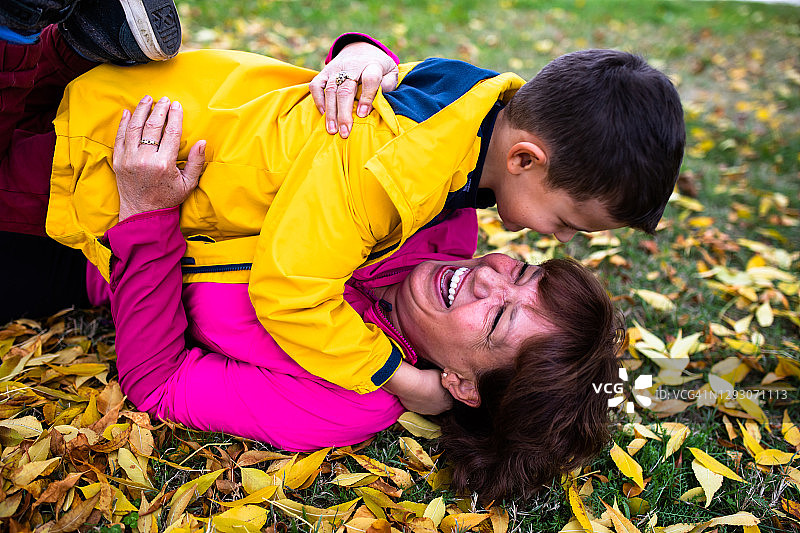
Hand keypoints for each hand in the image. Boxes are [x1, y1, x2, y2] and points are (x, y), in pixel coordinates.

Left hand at [113, 95, 205, 221]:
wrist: (142, 213)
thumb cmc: (168, 198)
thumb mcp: (188, 184)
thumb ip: (196, 162)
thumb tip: (203, 142)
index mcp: (163, 164)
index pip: (171, 133)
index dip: (175, 116)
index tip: (177, 105)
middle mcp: (145, 159)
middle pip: (152, 126)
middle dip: (159, 109)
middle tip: (164, 99)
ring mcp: (129, 159)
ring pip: (134, 127)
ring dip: (140, 110)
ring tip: (147, 99)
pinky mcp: (118, 161)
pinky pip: (119, 137)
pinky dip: (123, 122)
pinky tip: (127, 112)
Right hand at [309, 41, 398, 138]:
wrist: (360, 49)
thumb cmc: (378, 67)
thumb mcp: (391, 72)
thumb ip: (388, 85)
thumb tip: (379, 102)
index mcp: (372, 65)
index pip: (370, 79)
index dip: (367, 97)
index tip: (362, 115)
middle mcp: (352, 66)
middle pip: (346, 89)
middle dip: (344, 113)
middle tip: (345, 132)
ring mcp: (336, 68)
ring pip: (330, 89)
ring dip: (330, 112)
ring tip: (332, 130)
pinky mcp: (325, 71)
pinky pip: (316, 85)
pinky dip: (318, 100)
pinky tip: (323, 114)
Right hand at [383, 363, 452, 414]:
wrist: (412, 385)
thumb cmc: (429, 379)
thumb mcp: (442, 375)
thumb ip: (445, 380)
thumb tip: (444, 378)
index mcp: (448, 403)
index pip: (450, 399)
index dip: (446, 391)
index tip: (442, 385)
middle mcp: (438, 411)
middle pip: (440, 403)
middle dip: (437, 396)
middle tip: (432, 386)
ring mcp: (426, 412)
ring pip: (428, 405)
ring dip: (427, 398)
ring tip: (423, 387)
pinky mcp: (415, 410)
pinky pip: (418, 404)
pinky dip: (417, 398)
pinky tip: (416, 390)